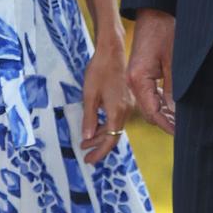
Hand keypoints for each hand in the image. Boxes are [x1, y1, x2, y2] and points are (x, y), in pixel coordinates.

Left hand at [81, 38, 133, 164]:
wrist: (111, 52)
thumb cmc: (99, 71)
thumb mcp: (89, 95)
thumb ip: (89, 118)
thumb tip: (87, 136)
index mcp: (117, 112)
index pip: (110, 140)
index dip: (99, 152)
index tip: (89, 160)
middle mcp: (126, 111)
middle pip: (114, 136)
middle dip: (98, 146)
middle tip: (85, 153)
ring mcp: (127, 105)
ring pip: (115, 127)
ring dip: (101, 135)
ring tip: (86, 141)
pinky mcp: (125, 100)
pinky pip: (117, 118)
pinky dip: (106, 125)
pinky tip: (95, 126)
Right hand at [127, 9, 176, 134]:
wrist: (154, 12)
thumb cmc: (165, 32)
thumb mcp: (174, 63)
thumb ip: (174, 89)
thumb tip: (177, 113)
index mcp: (138, 79)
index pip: (152, 112)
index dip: (166, 125)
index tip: (180, 134)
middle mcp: (133, 81)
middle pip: (149, 111)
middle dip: (166, 122)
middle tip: (185, 130)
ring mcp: (135, 77)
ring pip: (150, 103)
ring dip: (165, 113)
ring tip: (182, 122)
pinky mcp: (140, 73)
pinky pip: (150, 93)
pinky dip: (161, 102)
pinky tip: (174, 107)